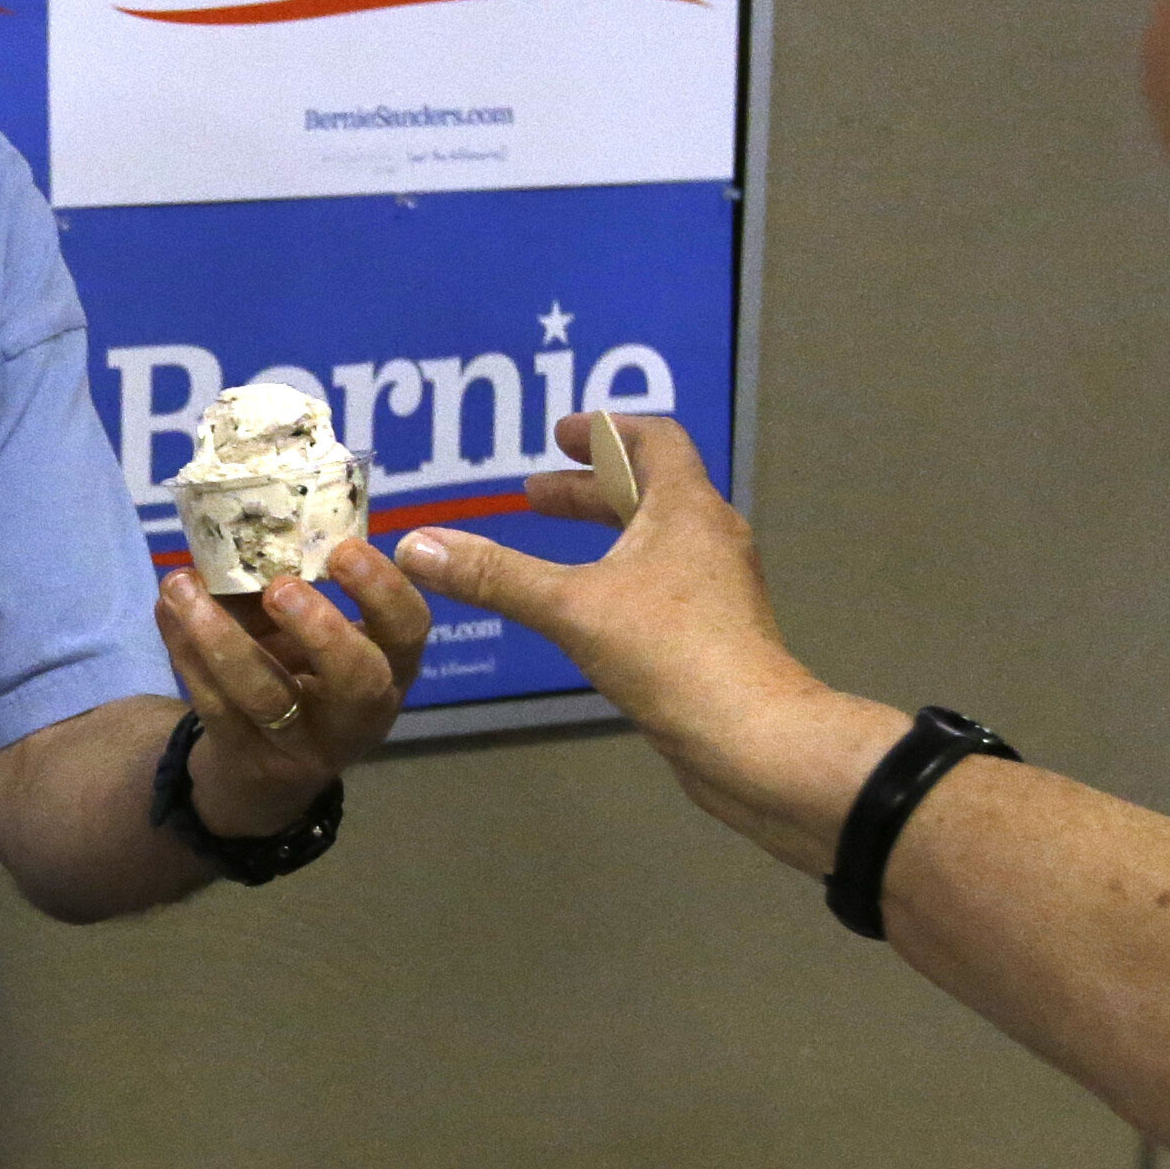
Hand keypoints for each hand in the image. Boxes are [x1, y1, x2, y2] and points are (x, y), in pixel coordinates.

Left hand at [155, 536, 433, 837]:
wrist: (264, 767)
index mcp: (391, 664)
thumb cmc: (297, 670)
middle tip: (280, 587)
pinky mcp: (251, 758)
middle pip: (358, 679)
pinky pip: (217, 706)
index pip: (409, 628)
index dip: (386, 590)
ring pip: (268, 696)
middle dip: (321, 629)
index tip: (345, 547)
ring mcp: (306, 744)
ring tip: (182, 586)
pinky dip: (186, 653)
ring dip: (221, 637)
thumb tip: (236, 522)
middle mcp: (361, 711)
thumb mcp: (308, 629)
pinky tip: (167, 611)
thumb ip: (287, 579)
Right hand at [394, 415, 897, 870]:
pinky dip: (624, 576)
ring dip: (608, 534)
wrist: (751, 738)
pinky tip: (590, 612)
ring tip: (556, 549)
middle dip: (590, 489)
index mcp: (686, 508)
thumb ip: (496, 576)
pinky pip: (667, 584)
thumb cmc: (670, 653)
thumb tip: (417, 544)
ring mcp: (721, 588)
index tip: (561, 435)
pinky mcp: (719, 633)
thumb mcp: (571, 608)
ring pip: (660, 541)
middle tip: (533, 496)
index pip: (655, 440)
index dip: (605, 430)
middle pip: (652, 491)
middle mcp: (712, 537)